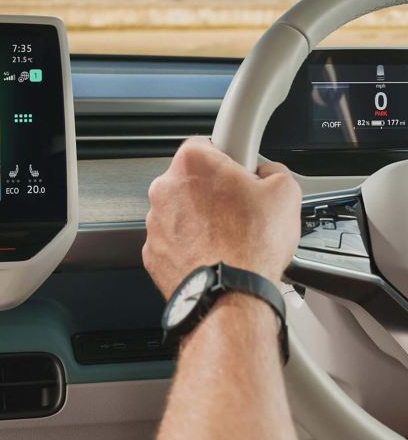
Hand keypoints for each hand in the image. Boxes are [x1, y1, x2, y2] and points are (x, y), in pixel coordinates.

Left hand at [142, 137, 300, 298]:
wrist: (230, 296)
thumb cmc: (251, 246)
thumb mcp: (286, 192)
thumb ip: (274, 170)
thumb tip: (268, 173)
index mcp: (193, 162)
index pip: (208, 143)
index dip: (230, 158)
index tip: (239, 170)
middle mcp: (165, 186)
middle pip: (193, 179)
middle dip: (216, 191)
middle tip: (241, 210)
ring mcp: (155, 220)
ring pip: (182, 210)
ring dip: (202, 219)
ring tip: (230, 237)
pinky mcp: (153, 249)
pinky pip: (174, 239)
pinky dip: (191, 245)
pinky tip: (214, 255)